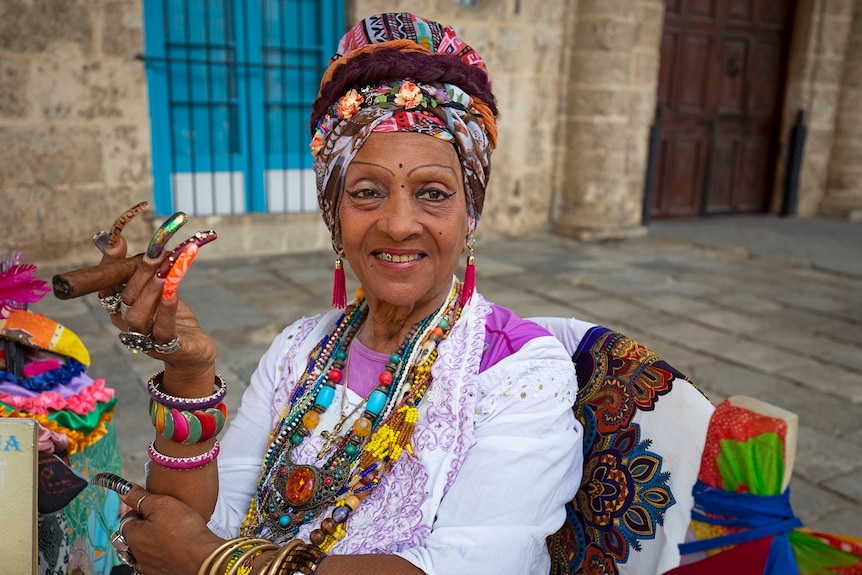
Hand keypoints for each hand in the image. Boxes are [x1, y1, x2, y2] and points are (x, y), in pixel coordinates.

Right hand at [98, 213, 216, 379]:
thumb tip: (146, 244)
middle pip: (126, 298)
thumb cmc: (174, 319)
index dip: (109, 266)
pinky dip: (166, 309)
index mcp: (123, 310)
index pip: (107, 287)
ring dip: (150, 291)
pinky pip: (163, 328)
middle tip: (155, 253)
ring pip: (138, 315)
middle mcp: (129, 325)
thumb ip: (151, 272)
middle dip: (139, 272)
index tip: (118, 243)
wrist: (194, 352)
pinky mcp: (169, 348)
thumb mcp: (161, 292)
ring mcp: (147, 339)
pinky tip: (172, 292)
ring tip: (163, 273)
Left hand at [115, 483, 223, 574]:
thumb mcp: (162, 504)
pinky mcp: (161, 573)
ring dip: (149, 542)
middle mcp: (136, 554)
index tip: (153, 506)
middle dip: (142, 527)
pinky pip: (154, 561)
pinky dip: (160, 555)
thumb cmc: (184, 530)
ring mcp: (148, 566)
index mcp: (132, 536)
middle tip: (161, 519)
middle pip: (132, 536)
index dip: (140, 509)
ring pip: (142, 550)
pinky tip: (172, 548)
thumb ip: (139, 497)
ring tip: (167, 534)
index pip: (126, 518)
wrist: (203, 556)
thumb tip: (124, 491)